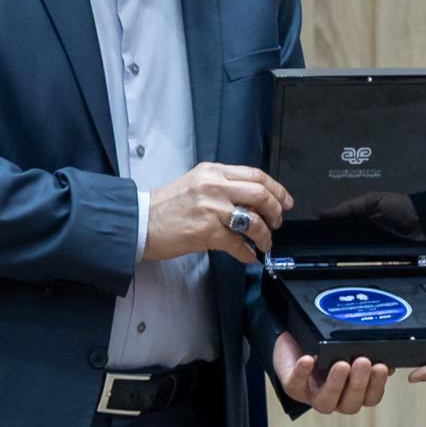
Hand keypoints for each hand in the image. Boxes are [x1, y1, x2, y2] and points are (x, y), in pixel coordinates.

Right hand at [144, 164, 292, 263]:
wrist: (140, 221)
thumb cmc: (165, 206)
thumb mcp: (195, 183)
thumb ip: (222, 185)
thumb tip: (251, 200)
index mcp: (213, 171)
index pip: (255, 175)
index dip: (277, 189)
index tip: (285, 201)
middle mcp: (214, 186)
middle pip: (260, 194)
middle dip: (275, 211)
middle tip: (277, 223)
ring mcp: (211, 208)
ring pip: (253, 220)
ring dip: (264, 235)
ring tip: (264, 242)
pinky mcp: (206, 231)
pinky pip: (237, 243)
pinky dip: (246, 252)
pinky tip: (247, 255)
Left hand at [272, 331, 388, 414]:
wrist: (295, 340)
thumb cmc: (324, 347)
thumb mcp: (348, 348)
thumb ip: (368, 354)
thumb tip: (389, 361)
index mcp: (351, 392)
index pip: (370, 398)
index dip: (377, 386)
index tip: (382, 367)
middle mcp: (335, 398)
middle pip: (350, 404)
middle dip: (358, 384)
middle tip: (363, 362)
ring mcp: (313, 395)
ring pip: (326, 403)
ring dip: (335, 384)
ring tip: (341, 365)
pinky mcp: (292, 386)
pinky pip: (296, 384)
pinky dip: (303, 372)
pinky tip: (309, 360)